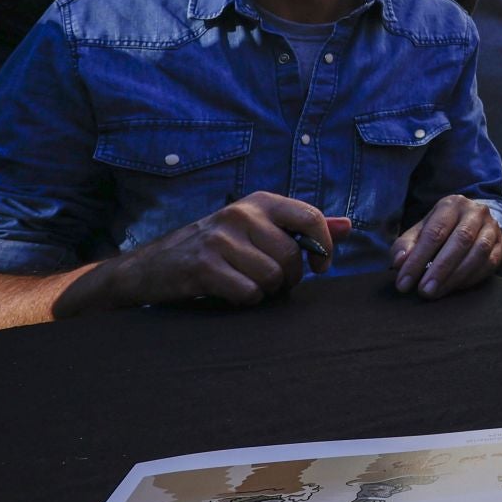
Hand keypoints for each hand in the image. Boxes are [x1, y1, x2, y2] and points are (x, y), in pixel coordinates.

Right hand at [90, 192, 338, 310]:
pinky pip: (249, 293)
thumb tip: (349, 226)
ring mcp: (220, 239)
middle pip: (292, 256)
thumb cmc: (215, 248)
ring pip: (272, 277)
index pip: (311, 217)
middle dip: (290, 278)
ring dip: (266, 291)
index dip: (325, 247)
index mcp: (260, 201)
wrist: (151, 267)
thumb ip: (303, 227)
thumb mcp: (258, 227)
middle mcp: (241, 214)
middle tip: (273, 282)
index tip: (320, 266)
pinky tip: (231, 293)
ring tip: (247, 284)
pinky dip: (246, 301)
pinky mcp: (203, 266)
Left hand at [391, 194, 501, 298]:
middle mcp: (475, 212)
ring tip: (437, 292)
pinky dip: (471, 278)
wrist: (472, 222)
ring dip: (456, 276)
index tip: (404, 283)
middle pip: (459, 240)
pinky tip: (454, 288)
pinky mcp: (501, 244)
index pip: (434, 232)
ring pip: (478, 252)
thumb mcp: (420, 231)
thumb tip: (399, 262)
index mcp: (451, 205)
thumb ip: (405, 246)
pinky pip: (489, 263)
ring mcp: (491, 227)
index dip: (417, 259)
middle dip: (440, 269)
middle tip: (424, 291)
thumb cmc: (440, 229)